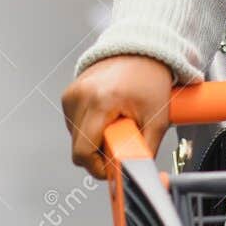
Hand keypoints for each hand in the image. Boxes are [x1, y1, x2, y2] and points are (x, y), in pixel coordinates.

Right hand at [61, 55, 174, 179]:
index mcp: (101, 101)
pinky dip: (89, 127)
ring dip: (94, 140)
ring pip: (76, 138)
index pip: (83, 152)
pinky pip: (74, 125)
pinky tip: (107, 115)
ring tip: (116, 122)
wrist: (142, 50)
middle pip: (78, 148)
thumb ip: (143, 152)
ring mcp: (72, 94)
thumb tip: (134, 175)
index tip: (113, 167)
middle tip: (121, 140)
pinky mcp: (68, 94)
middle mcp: (81, 96)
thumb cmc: (150, 80)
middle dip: (99, 153)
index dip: (98, 167)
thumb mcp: (156, 120)